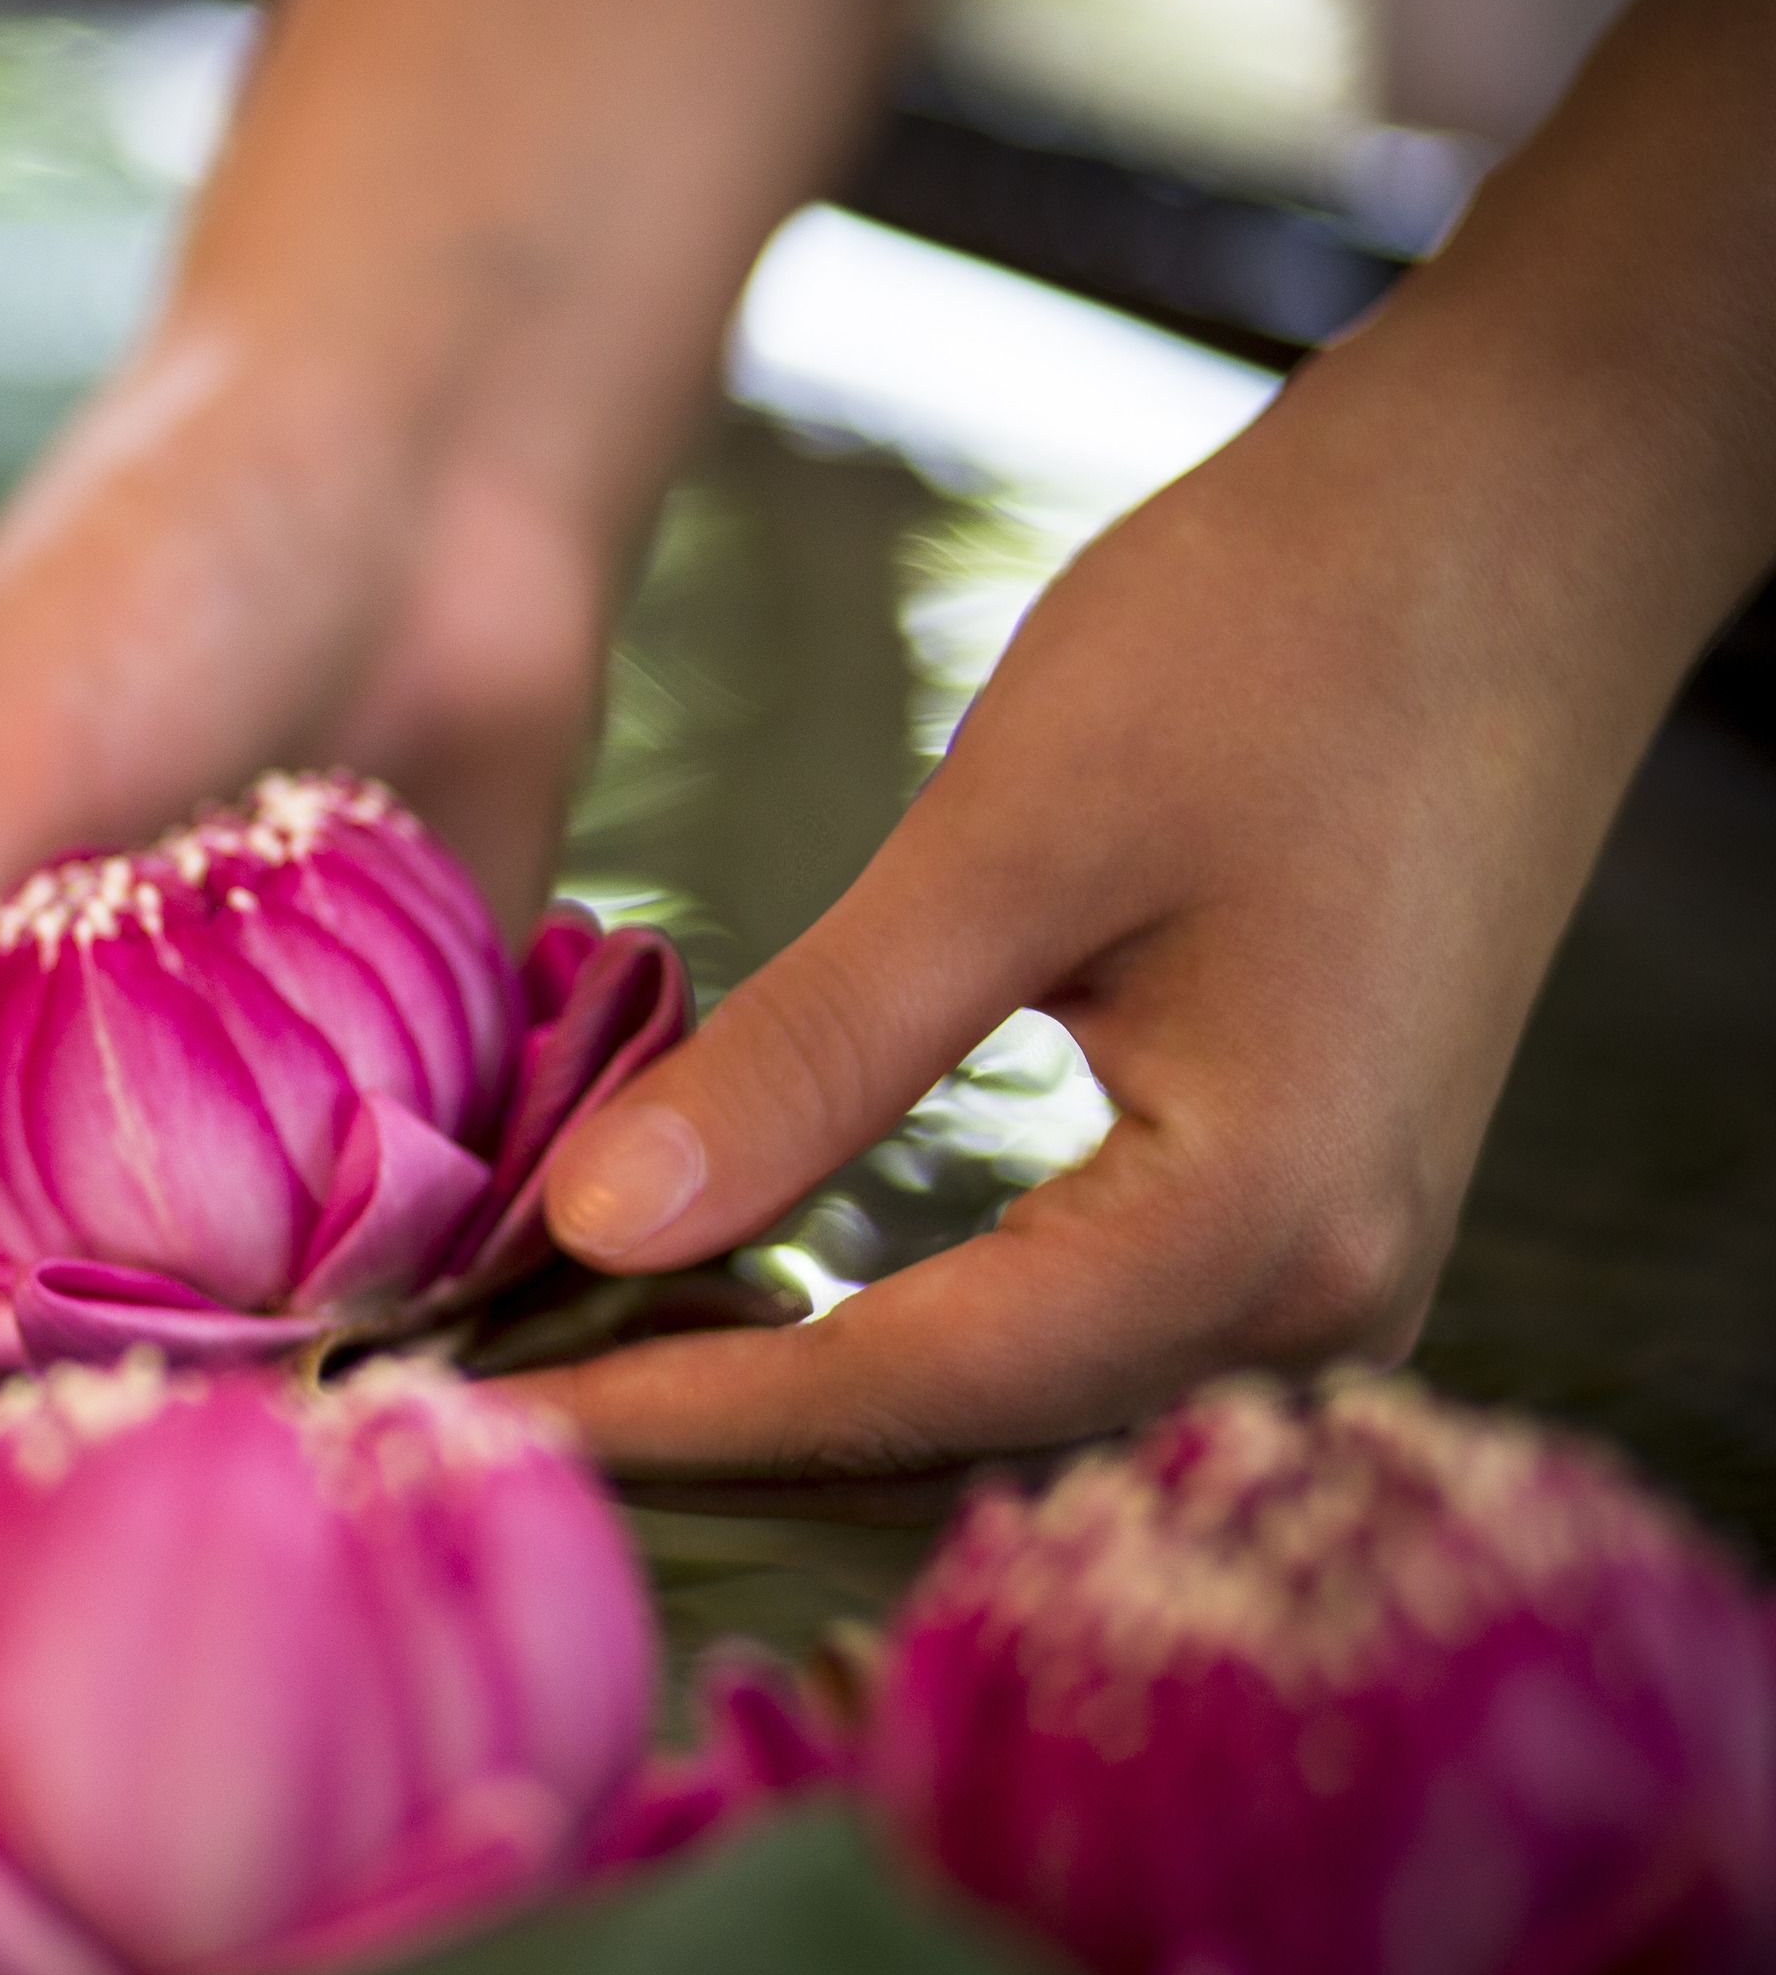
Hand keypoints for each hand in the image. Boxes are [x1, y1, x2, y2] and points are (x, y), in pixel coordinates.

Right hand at [0, 324, 616, 1338]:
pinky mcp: (395, 1036)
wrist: (441, 443)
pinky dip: (372, 1243)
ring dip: (192, 1314)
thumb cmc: (163, 566)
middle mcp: (53, 1008)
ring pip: (176, 1240)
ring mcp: (225, 1034)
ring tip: (227, 1366)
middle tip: (68, 1377)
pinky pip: (367, 1184)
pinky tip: (390, 1302)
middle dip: (7, 1324)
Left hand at [525, 352, 1708, 1473]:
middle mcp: (1309, 1317)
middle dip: (695, 1429)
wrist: (1521, 526)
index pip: (885, 1391)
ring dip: (777, 1402)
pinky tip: (731, 1288)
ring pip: (990, 1422)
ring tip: (562, 1352)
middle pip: (938, 1448)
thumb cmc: (1281, 638)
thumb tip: (592, 1225)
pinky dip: (878, 1342)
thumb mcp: (1009, 842)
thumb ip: (810, 1054)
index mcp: (1253, 1237)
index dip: (651, 1413)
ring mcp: (1319, 1286)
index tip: (454, 1417)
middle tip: (471, 1399)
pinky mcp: (1291, 1226)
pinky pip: (1050, 1349)